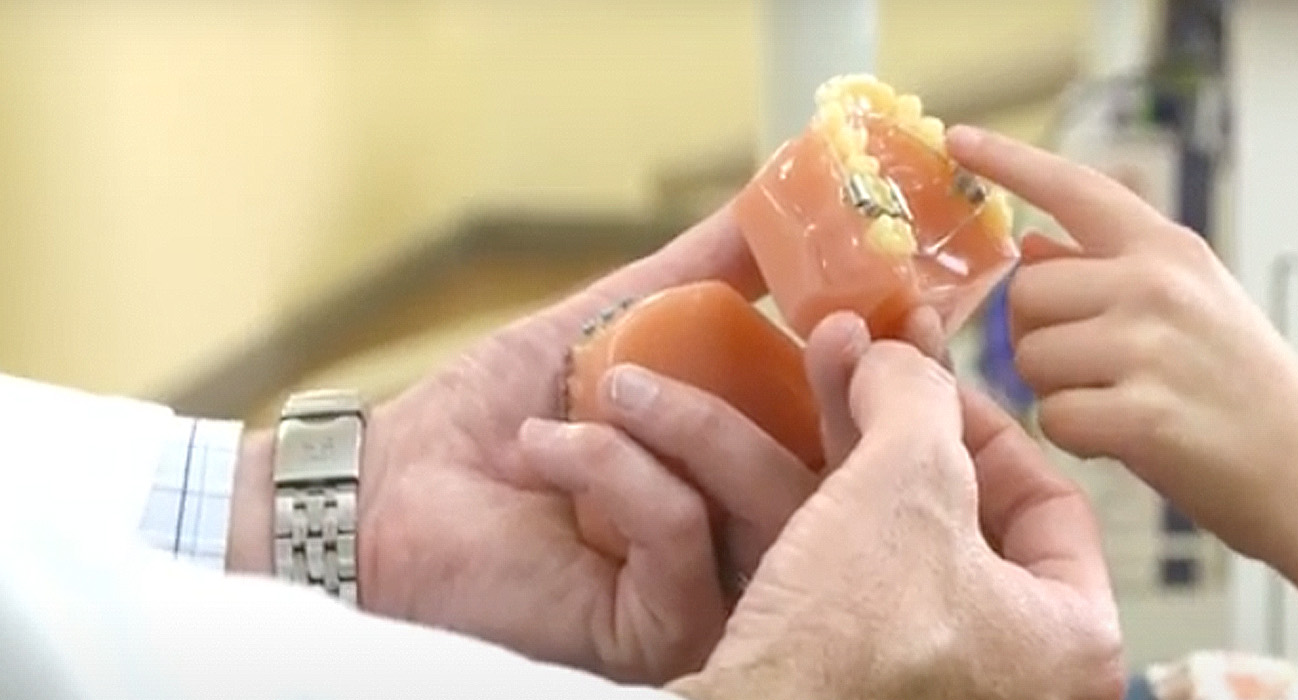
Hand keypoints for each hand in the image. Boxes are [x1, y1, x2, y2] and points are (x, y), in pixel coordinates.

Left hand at [229, 204, 816, 682]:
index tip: (875, 312)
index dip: (872, 377)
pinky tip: (548, 450)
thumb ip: (695, 274)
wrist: (385, 495)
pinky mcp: (658, 630)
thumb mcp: (605, 323)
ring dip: (694, 420)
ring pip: (770, 503)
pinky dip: (619, 470)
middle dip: (830, 393)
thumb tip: (767, 204)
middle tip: (824, 330)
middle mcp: (744, 542)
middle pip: (839, 478)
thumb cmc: (488, 421)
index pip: (846, 433)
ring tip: (608, 387)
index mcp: (744, 474)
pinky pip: (686, 534)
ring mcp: (709, 594)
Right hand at [669, 317, 1123, 699]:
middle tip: (861, 357)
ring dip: (842, 447)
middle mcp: (1014, 679)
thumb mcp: (906, 481)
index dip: (983, 418)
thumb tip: (904, 358)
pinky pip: (840, 584)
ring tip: (809, 363)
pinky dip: (809, 514)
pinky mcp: (852, 692)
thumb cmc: (858, 640)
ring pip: (888, 540)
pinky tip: (762, 442)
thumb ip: (920, 399)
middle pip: (959, 513)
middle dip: (897, 423)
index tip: (926, 376)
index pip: (1050, 501)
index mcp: (1071, 641)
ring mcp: (930, 690)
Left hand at [947, 125, 1297, 565]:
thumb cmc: (1247, 393)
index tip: (958, 139)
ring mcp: (1150, 347)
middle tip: (1092, 371)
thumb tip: (1034, 242)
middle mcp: (1157, 284)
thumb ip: (1114, 270)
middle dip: (1038, 336)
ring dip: (1058, 392)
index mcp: (1169, 249)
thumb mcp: (1196, 303)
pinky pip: (1055, 417)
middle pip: (1025, 292)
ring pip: (1031, 358)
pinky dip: (1079, 439)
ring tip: (1121, 405)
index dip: (1010, 162)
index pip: (1074, 187)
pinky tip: (1126, 442)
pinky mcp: (1144, 416)